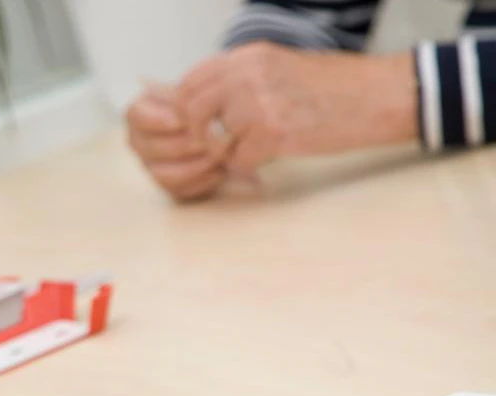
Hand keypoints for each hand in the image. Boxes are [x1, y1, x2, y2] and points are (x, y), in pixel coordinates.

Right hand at [126, 84, 228, 201]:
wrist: (220, 122)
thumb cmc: (203, 102)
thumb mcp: (193, 91)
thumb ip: (187, 97)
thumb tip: (189, 111)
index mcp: (139, 114)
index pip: (135, 116)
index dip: (156, 120)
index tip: (181, 121)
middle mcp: (140, 142)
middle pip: (150, 148)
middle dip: (183, 145)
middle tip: (209, 139)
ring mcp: (152, 166)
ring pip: (163, 174)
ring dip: (194, 166)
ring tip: (218, 156)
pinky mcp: (169, 185)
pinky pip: (180, 190)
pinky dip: (202, 182)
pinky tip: (220, 171)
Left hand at [177, 43, 416, 172]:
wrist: (380, 95)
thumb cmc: (336, 85)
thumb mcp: (280, 67)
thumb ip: (242, 80)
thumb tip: (205, 105)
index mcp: (249, 56)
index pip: (190, 82)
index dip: (188, 109)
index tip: (201, 123)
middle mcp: (249, 74)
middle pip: (191, 110)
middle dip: (200, 133)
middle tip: (220, 144)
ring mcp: (260, 102)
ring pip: (215, 137)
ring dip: (228, 151)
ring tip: (253, 149)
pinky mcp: (275, 132)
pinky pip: (239, 159)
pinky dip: (250, 165)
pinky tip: (269, 157)